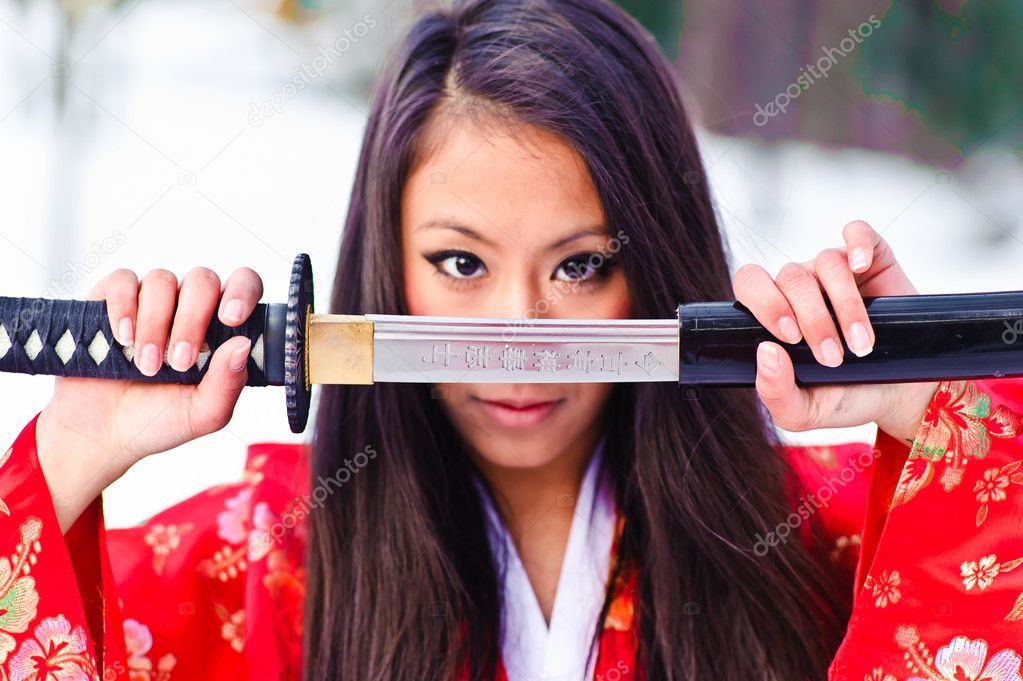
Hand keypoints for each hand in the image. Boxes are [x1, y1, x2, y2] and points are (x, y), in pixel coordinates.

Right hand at [35, 266, 262, 530]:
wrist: (99, 434)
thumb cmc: (157, 421)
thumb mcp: (203, 414)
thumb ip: (228, 383)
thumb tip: (244, 344)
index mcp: (220, 329)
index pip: (244, 285)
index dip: (243, 292)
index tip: (231, 318)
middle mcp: (188, 307)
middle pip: (203, 280)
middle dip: (192, 319)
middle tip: (180, 362)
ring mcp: (151, 301)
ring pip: (162, 280)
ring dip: (155, 323)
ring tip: (147, 365)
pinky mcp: (111, 300)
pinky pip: (123, 280)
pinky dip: (124, 307)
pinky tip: (123, 338)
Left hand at [731, 220, 938, 444]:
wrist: (901, 395)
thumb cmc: (845, 396)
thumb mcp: (804, 412)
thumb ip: (776, 391)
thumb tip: (766, 352)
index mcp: (775, 313)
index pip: (751, 285)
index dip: (764, 303)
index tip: (790, 338)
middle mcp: (800, 287)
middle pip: (791, 278)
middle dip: (812, 318)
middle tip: (831, 356)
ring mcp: (834, 271)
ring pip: (827, 263)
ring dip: (845, 306)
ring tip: (861, 345)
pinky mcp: (872, 259)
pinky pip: (858, 232)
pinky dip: (858, 244)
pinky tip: (863, 267)